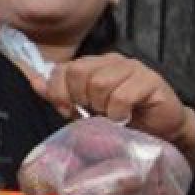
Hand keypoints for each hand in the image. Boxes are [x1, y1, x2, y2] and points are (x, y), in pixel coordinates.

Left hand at [29, 53, 194, 165]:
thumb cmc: (121, 121)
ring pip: (100, 83)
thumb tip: (34, 82)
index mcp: (94, 65)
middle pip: (79, 72)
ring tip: (112, 116)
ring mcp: (133, 68)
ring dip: (102, 108)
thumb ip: (60, 95)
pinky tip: (125, 119)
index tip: (69, 110)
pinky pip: (122, 96)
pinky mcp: (151, 81)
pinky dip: (119, 113)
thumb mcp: (84, 110)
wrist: (160, 133)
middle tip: (94, 114)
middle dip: (80, 99)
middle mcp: (112, 61)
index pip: (63, 69)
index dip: (60, 93)